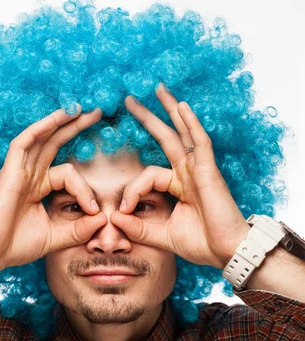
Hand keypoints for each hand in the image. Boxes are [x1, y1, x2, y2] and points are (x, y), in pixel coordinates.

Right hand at [0, 106, 106, 274]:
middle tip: (97, 111)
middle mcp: (30, 175)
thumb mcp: (56, 237)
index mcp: (39, 187)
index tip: (94, 211)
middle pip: (55, 143)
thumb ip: (79, 229)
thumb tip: (103, 218)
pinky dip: (40, 129)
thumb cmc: (16, 246)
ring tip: (81, 107)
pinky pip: (24, 144)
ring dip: (61, 121)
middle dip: (75, 127)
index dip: (85, 190)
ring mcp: (19, 171)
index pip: (69, 175)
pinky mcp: (9, 172)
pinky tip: (58, 117)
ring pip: (42, 138)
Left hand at [110, 85, 249, 269]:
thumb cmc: (201, 243)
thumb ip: (138, 228)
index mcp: (178, 185)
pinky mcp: (209, 172)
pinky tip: (182, 107)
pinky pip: (200, 143)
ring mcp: (199, 170)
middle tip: (128, 100)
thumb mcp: (161, 236)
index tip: (121, 211)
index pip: (147, 175)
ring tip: (157, 88)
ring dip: (169, 110)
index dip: (131, 191)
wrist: (226, 252)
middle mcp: (188, 173)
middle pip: (165, 138)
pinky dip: (191, 124)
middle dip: (147, 118)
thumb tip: (114, 218)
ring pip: (182, 133)